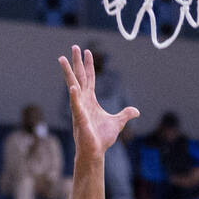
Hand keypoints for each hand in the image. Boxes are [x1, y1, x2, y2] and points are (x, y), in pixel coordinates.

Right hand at [59, 46, 139, 161]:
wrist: (95, 152)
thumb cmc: (102, 139)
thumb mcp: (117, 123)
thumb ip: (125, 114)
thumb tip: (136, 111)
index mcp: (90, 100)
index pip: (89, 78)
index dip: (88, 65)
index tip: (87, 52)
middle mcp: (83, 101)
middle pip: (80, 77)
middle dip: (77, 62)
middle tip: (74, 46)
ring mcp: (79, 108)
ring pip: (72, 86)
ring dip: (68, 73)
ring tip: (62, 59)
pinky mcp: (79, 118)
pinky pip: (76, 105)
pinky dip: (74, 96)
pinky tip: (73, 87)